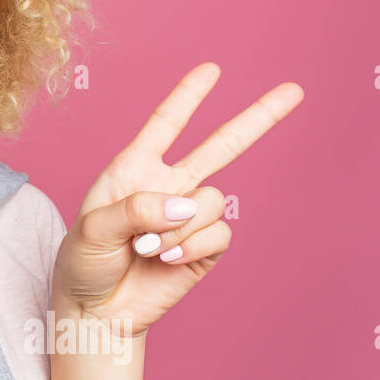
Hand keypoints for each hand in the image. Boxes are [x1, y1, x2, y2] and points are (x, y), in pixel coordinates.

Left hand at [51, 62, 303, 337]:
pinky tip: (166, 260)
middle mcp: (167, 187)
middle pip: (221, 146)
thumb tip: (187, 205)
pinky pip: (219, 233)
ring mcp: (189, 218)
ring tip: (148, 248)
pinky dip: (192, 246)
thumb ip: (137, 208)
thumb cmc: (84, 263)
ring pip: (213, 200)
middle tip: (295, 90)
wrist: (96, 311)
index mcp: (134, 170)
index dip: (188, 96)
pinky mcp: (204, 249)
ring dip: (181, 226)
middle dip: (258, 119)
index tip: (212, 69)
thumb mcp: (93, 229)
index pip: (165, 125)